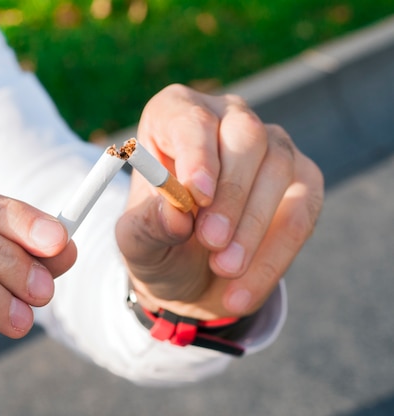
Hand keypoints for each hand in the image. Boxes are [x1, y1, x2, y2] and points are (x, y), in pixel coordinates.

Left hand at [116, 84, 323, 319]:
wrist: (189, 277)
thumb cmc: (158, 243)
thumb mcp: (138, 242)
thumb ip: (149, 224)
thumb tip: (176, 214)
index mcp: (174, 117)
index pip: (190, 118)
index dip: (196, 154)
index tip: (197, 195)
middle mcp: (226, 120)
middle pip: (244, 134)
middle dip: (231, 192)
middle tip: (211, 242)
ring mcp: (271, 146)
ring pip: (278, 167)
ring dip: (253, 225)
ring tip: (223, 270)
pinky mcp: (304, 181)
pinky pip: (303, 209)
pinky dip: (275, 254)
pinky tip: (243, 290)